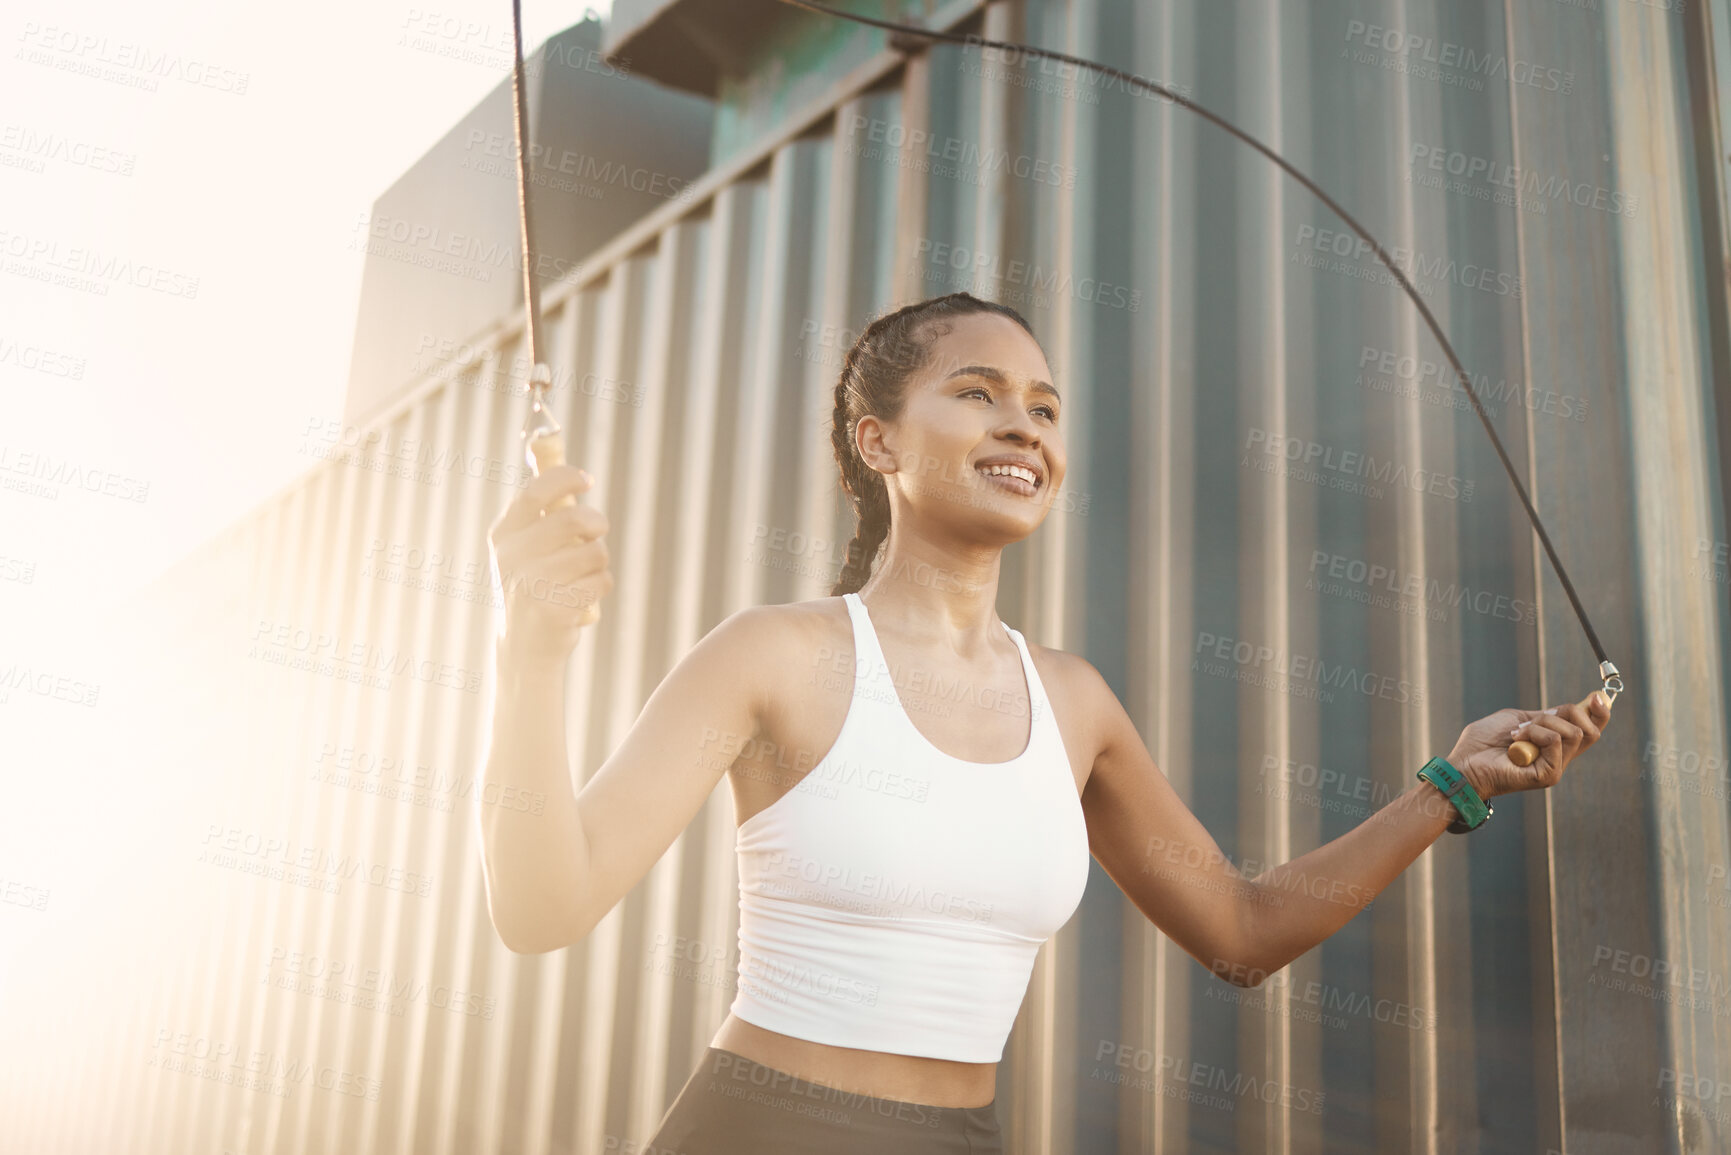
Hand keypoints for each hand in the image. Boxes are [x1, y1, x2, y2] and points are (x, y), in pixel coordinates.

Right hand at [486, 464, 611, 662]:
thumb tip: (565, 467)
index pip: (534, 493)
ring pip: (595, 552)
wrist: (523, 647)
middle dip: (597, 523)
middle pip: (574, 519)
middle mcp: (512, 557)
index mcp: (503, 536)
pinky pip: (601, 580)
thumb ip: (541, 514)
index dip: (564, 478)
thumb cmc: (532, 587)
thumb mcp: (523, 549)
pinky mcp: (555, 608)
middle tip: (597, 532)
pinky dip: (600, 586)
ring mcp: (532, 584)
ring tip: (583, 575)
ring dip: (600, 561)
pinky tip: (582, 598)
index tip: (586, 479)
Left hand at [1445, 692, 1611, 800]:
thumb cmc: (1484, 742)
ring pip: (1572, 733)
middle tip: (1537, 718)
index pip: (1591, 730)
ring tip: (1517, 733)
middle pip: (1590, 731)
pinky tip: (1516, 741)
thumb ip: (1546, 715)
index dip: (1600, 712)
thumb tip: (1573, 709)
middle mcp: (1560, 758)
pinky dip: (1534, 732)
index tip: (1598, 696)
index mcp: (1556, 744)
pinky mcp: (1549, 775)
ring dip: (1540, 724)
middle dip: (1568, 713)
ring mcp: (1556, 767)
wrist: (1464, 762)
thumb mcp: (1519, 719)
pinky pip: (1555, 741)